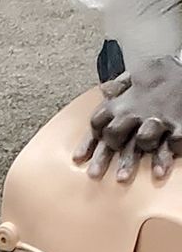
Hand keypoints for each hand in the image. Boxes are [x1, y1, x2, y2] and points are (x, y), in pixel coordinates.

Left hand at [76, 57, 181, 183]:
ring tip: (121, 178)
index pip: (98, 121)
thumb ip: (121, 85)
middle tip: (94, 174)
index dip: (89, 141)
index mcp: (125, 101)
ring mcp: (160, 118)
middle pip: (114, 135)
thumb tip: (103, 90)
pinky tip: (159, 172)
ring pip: (142, 141)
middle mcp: (139, 110)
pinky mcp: (181, 124)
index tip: (80, 158)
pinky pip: (172, 143)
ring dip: (132, 159)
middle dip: (105, 154)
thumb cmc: (164, 73)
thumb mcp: (139, 74)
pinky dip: (166, 157)